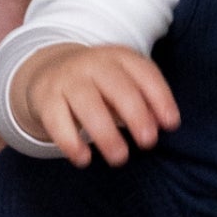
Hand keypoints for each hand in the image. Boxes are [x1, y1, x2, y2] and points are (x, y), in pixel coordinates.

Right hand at [10, 41, 182, 166]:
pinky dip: (70, 141)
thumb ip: (145, 102)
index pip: (144, 72)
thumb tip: (164, 125)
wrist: (49, 71)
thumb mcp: (124, 83)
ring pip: (87, 104)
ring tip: (119, 158)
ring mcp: (67, 80)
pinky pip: (57, 120)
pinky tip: (84, 160)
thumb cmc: (100, 84)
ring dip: (105, 133)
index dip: (160, 97)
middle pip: (117, 87)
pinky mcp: (46, 99)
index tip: (171, 124)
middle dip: (135, 114)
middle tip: (148, 142)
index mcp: (119, 57)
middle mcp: (93, 64)